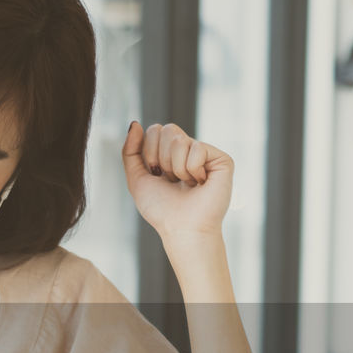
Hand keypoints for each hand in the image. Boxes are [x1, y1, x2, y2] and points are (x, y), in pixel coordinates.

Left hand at [120, 120, 232, 241]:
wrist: (181, 229)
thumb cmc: (161, 209)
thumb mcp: (136, 178)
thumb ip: (130, 151)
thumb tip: (135, 123)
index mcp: (170, 153)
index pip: (154, 130)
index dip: (149, 153)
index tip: (157, 175)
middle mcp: (189, 150)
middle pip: (167, 129)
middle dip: (162, 158)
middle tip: (172, 180)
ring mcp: (206, 154)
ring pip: (179, 139)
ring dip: (176, 168)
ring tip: (187, 184)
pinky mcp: (222, 160)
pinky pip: (197, 148)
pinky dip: (192, 170)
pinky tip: (201, 183)